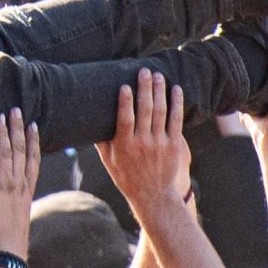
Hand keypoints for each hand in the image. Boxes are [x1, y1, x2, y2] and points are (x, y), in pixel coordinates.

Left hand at [0, 112, 37, 247]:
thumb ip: (16, 200)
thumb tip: (13, 196)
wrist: (5, 251)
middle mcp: (18, 184)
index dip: (34, 140)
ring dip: (1, 133)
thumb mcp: (18, 215)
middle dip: (17, 128)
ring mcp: (4, 187)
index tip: (33, 124)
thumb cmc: (10, 238)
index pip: (33, 159)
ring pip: (5, 153)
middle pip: (20, 150)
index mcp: (27, 189)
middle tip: (15, 110)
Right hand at [96, 71, 190, 220]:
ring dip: (160, 91)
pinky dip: (176, 104)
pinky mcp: (174, 145)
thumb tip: (91, 120)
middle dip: (145, 88)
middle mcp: (143, 143)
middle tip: (144, 71)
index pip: (125, 119)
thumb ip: (102, 141)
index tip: (125, 85)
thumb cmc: (127, 177)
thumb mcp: (109, 162)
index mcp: (125, 146)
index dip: (125, 102)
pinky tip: (176, 90)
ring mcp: (159, 143)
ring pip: (161, 112)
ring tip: (158, 75)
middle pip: (145, 110)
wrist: (153, 196)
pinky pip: (176, 120)